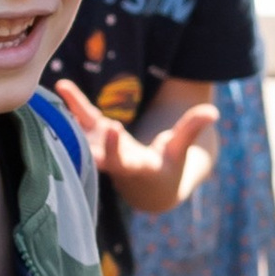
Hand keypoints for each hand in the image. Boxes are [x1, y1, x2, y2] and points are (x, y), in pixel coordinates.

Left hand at [52, 75, 218, 214]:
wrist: (149, 189)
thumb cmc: (170, 169)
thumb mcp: (181, 151)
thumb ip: (191, 130)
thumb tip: (213, 112)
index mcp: (135, 168)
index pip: (122, 160)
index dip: (115, 147)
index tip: (113, 128)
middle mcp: (113, 160)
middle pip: (95, 149)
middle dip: (86, 134)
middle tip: (75, 116)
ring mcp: (102, 149)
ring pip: (83, 133)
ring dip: (71, 113)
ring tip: (63, 89)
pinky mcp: (98, 138)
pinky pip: (84, 120)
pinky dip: (73, 104)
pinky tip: (62, 86)